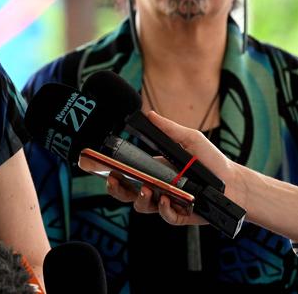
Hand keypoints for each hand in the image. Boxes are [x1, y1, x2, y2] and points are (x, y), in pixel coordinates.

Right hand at [80, 110, 244, 226]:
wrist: (236, 183)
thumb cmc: (211, 162)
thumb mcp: (189, 140)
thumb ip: (167, 129)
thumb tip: (149, 113)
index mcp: (152, 170)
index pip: (124, 171)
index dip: (107, 169)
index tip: (93, 163)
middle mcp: (155, 187)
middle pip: (125, 192)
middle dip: (115, 188)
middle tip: (114, 179)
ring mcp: (166, 203)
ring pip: (141, 206)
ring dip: (139, 199)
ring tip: (146, 189)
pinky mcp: (180, 216)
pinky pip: (165, 216)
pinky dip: (165, 209)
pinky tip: (168, 200)